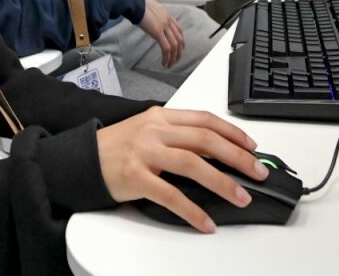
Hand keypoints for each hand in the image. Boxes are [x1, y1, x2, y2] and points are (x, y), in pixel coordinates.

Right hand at [96, 106, 266, 232]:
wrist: (80, 159)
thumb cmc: (116, 147)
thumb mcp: (147, 130)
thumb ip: (176, 135)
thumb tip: (214, 151)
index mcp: (161, 117)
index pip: (205, 120)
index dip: (232, 132)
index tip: (252, 147)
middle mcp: (155, 131)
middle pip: (205, 140)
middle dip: (237, 157)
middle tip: (258, 172)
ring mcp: (145, 152)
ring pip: (193, 164)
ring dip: (222, 182)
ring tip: (241, 197)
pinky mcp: (135, 177)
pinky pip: (170, 195)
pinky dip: (192, 210)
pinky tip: (206, 221)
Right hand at [137, 0, 185, 67]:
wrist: (135, 1)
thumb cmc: (138, 3)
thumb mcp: (150, 9)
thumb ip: (153, 15)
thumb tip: (148, 19)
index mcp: (167, 15)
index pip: (179, 30)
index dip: (181, 40)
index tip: (179, 48)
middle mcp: (168, 20)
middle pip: (179, 39)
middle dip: (179, 52)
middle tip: (176, 60)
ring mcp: (164, 26)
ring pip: (174, 46)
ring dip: (173, 57)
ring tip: (169, 64)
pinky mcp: (158, 32)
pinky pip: (166, 48)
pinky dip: (167, 57)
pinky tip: (164, 62)